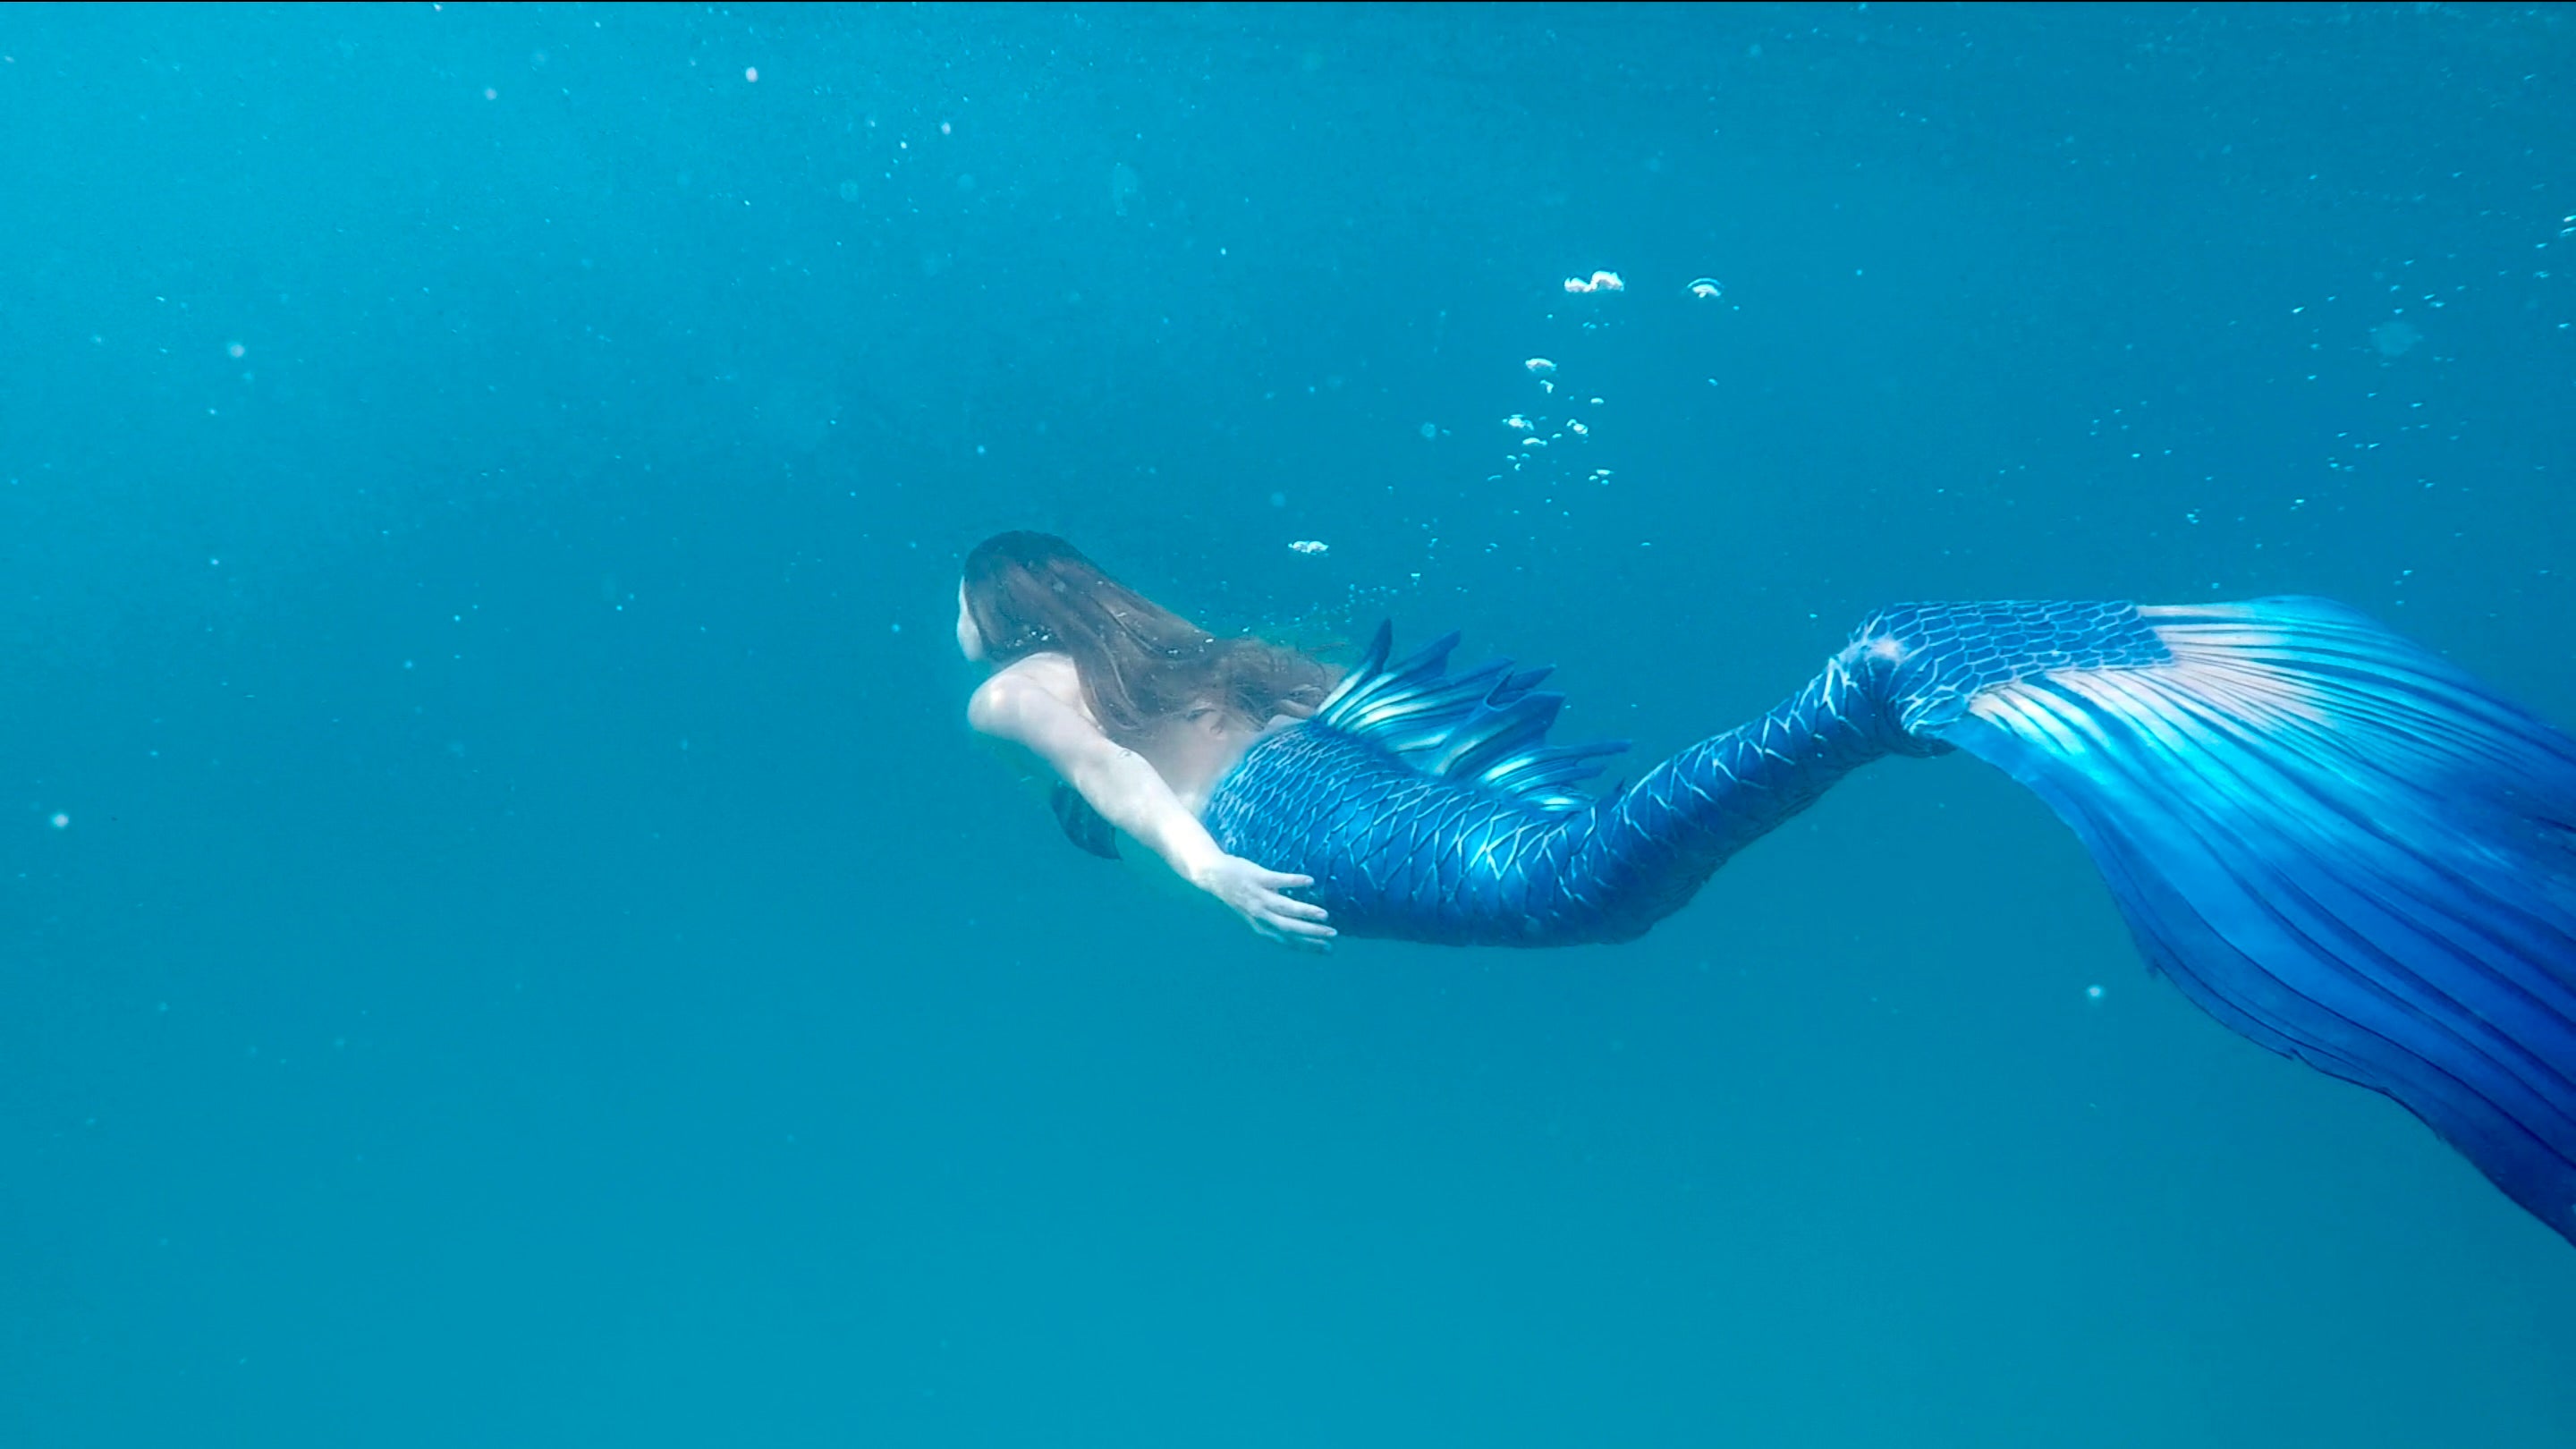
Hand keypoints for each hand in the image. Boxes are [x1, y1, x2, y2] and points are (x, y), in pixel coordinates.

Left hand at [1194, 854, 1334, 948]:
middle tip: (1331, 934)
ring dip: (1305, 912)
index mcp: (1260, 926)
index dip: (1308, 946)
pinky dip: (1294, 882)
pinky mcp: (1257, 878)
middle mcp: (1259, 915)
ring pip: (1284, 908)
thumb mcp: (1253, 915)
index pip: (1288, 941)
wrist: (1213, 876)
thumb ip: (1273, 920)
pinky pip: (1278, 880)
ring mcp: (1258, 896)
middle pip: (1288, 928)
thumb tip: (1298, 925)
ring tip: (1324, 915)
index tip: (1328, 949)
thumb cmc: (1237, 896)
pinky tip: (1310, 882)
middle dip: (1311, 933)